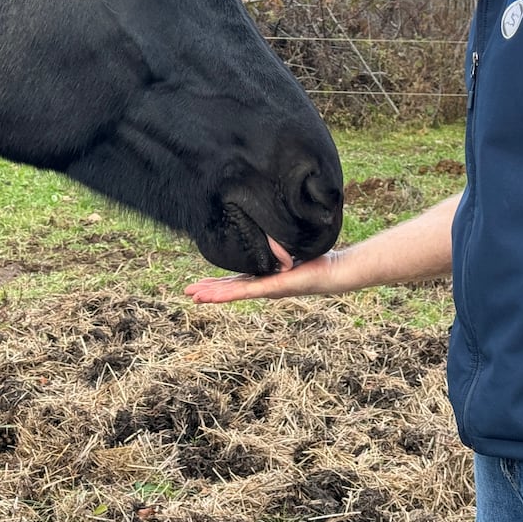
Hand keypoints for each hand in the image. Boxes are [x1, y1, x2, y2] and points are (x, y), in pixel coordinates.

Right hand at [185, 250, 343, 302]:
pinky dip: (226, 294)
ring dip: (212, 295)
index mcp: (265, 277)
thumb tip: (265, 225)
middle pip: (230, 289)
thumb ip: (275, 241)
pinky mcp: (272, 288)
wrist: (333, 271)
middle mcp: (263, 286)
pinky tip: (212, 296)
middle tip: (188, 293)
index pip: (236, 281)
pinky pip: (245, 291)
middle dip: (209, 291)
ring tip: (193, 296)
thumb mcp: (288, 246)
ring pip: (233, 293)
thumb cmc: (316, 259)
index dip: (217, 283)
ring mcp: (266, 289)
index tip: (199, 283)